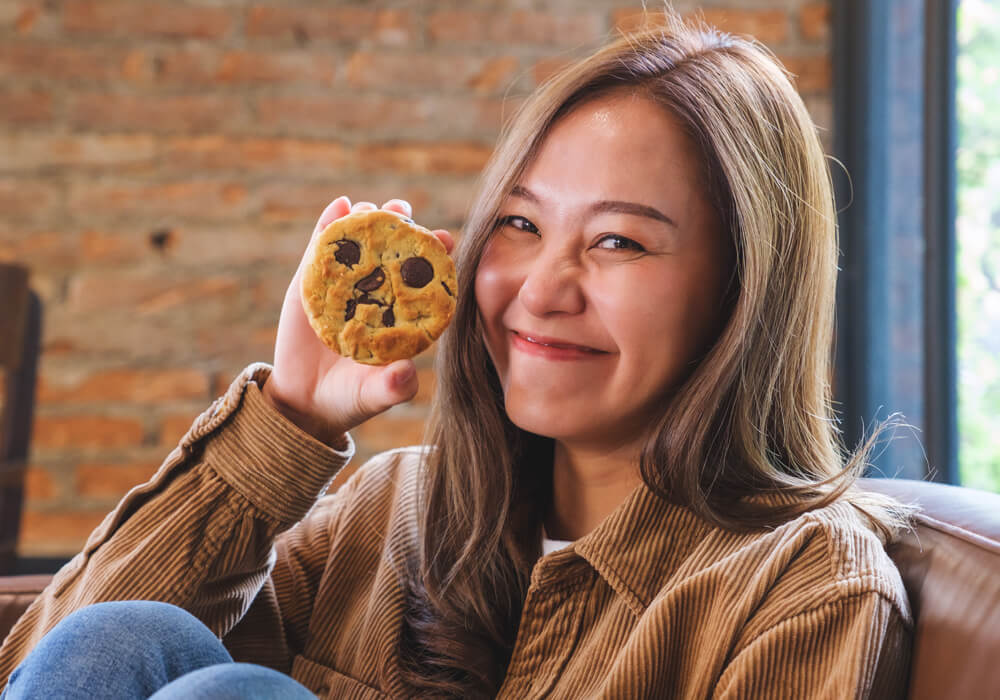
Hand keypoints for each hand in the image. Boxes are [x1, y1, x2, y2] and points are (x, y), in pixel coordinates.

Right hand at [263, 197, 454, 443]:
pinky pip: (321, 247)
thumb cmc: (350, 399)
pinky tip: (339, 205)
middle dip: (401, 227)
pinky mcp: (312, 281)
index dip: (435, 257)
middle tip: (404, 211)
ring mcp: (344, 284)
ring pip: (358, 243)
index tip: (446, 237)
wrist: (304, 401)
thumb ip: (393, 388)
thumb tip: (406, 374)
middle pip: (392, 252)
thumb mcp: (374, 397)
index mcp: (400, 315)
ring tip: (373, 208)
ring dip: (367, 219)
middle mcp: (376, 294)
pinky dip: (329, 224)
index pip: (422, 279)